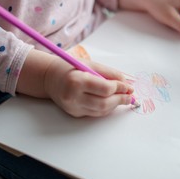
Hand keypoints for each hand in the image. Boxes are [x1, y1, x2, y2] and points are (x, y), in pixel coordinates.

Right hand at [17, 49, 133, 117]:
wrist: (49, 78)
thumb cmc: (70, 68)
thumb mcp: (90, 65)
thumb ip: (109, 73)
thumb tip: (126, 83)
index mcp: (76, 81)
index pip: (104, 88)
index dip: (119, 88)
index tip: (128, 87)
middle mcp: (73, 97)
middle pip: (104, 103)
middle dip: (120, 99)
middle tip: (130, 96)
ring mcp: (73, 107)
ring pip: (101, 110)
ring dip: (115, 105)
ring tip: (124, 98)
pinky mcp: (75, 113)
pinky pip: (95, 112)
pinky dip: (106, 108)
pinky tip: (112, 101)